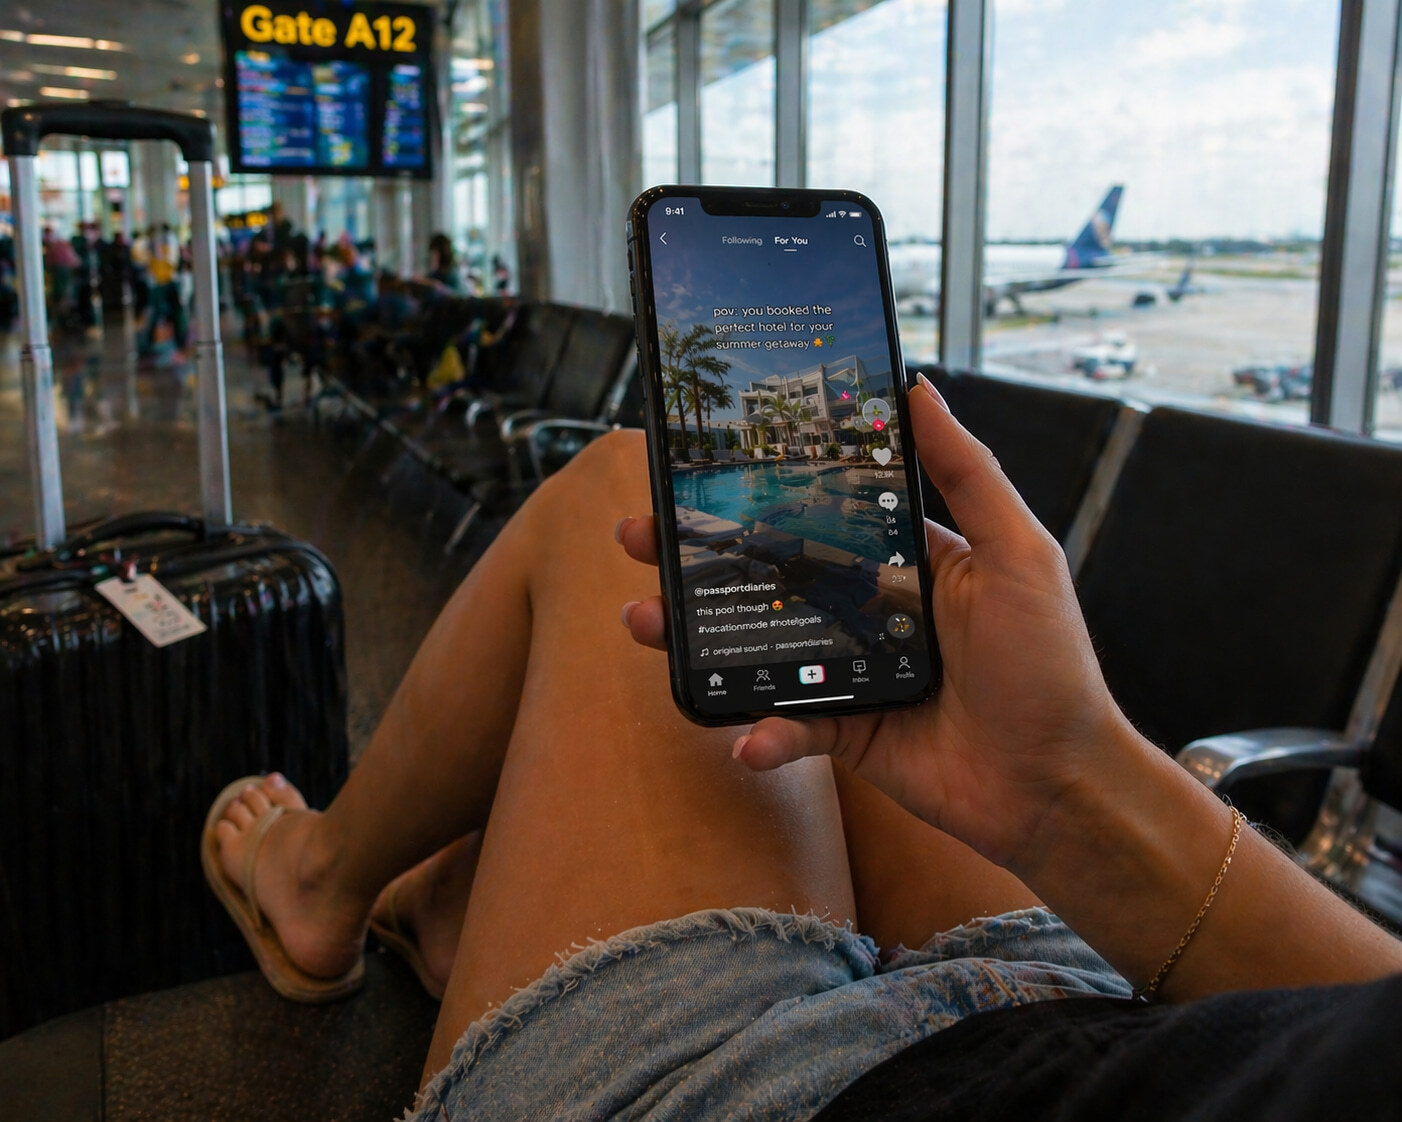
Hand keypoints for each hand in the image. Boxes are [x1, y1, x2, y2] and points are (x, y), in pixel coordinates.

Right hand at [616, 374, 1138, 873]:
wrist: (1058, 783)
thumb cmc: (1050, 664)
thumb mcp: (1018, 553)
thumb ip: (967, 472)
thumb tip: (921, 388)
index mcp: (904, 560)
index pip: (815, 511)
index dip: (758, 490)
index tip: (700, 468)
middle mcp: (869, 609)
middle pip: (767, 573)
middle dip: (699, 555)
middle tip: (638, 536)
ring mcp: (850, 671)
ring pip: (757, 645)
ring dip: (695, 636)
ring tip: (643, 619)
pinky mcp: (845, 731)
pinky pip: (787, 725)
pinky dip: (761, 733)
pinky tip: (743, 737)